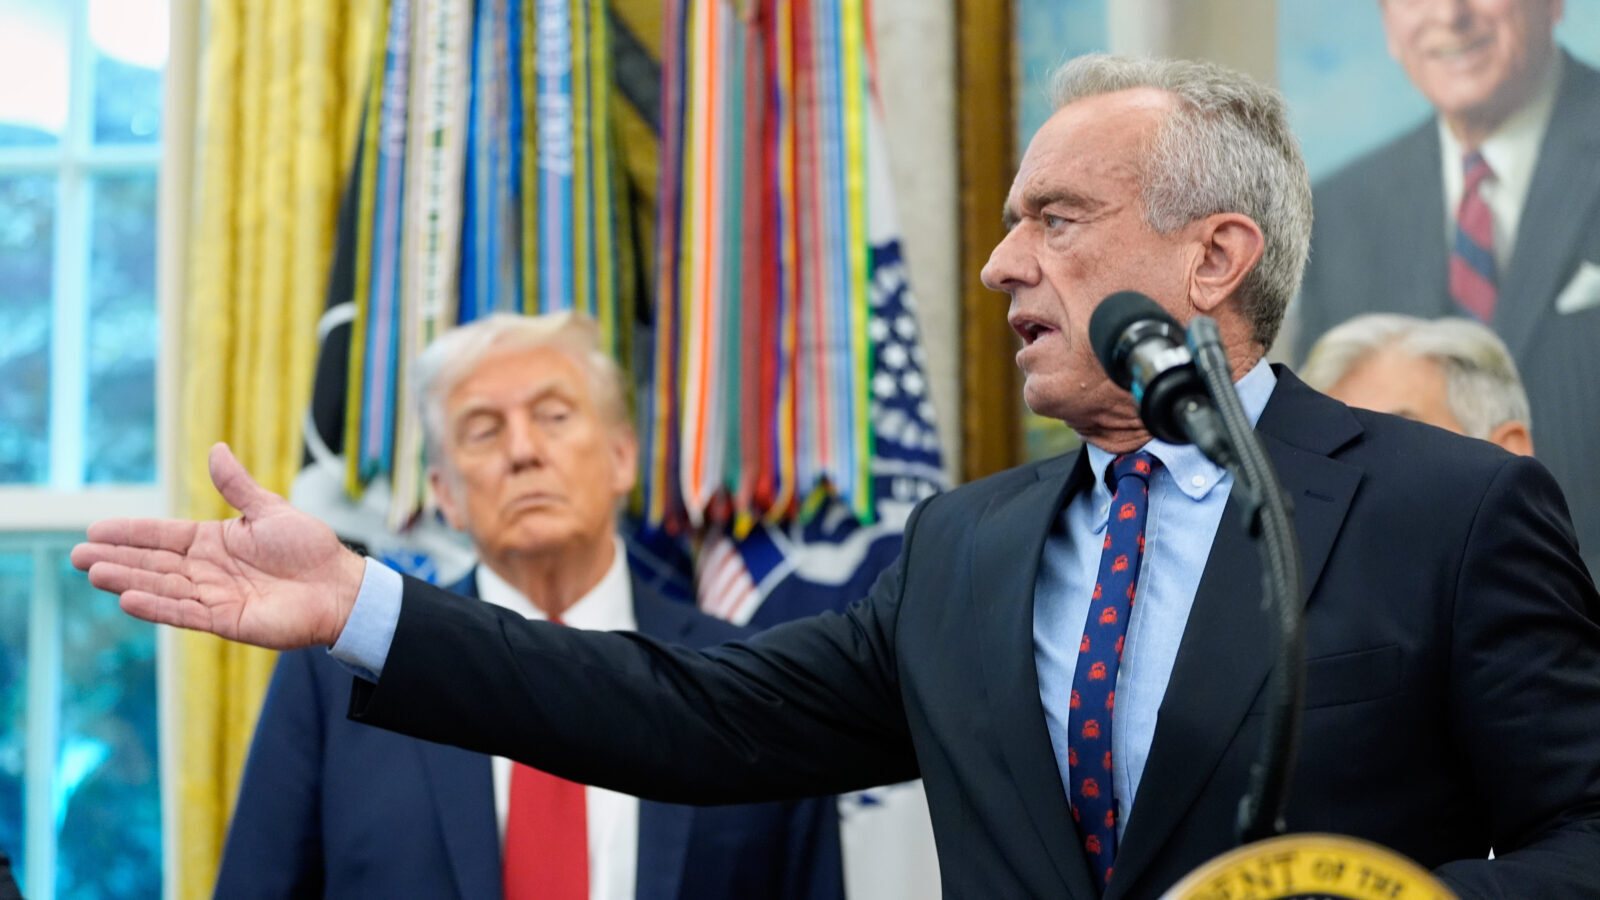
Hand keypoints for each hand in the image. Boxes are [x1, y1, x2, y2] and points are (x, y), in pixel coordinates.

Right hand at [71, 443, 366, 648]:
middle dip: (117, 558)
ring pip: (163, 587)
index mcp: (214, 542)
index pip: (163, 536)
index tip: (95, 528)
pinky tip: (128, 599)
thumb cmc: (309, 547)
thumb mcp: (269, 509)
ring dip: (128, 580)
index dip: (131, 533)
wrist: (339, 585)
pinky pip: (186, 613)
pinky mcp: (227, 620)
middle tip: (77, 554)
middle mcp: (208, 570)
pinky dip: (157, 607)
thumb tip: (216, 448)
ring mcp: (215, 597)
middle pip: (154, 563)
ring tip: (93, 572)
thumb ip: (237, 486)